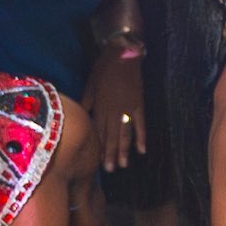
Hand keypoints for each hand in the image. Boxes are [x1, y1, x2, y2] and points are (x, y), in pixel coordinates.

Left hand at [87, 52, 146, 168]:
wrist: (122, 55)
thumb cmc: (103, 68)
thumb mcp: (90, 84)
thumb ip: (87, 102)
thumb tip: (83, 116)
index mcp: (99, 106)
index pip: (98, 131)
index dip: (99, 147)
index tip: (98, 161)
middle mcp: (112, 111)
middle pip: (111, 136)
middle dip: (110, 154)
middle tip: (110, 170)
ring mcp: (126, 109)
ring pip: (124, 134)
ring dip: (123, 150)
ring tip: (124, 165)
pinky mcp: (138, 105)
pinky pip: (140, 124)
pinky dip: (141, 137)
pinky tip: (142, 150)